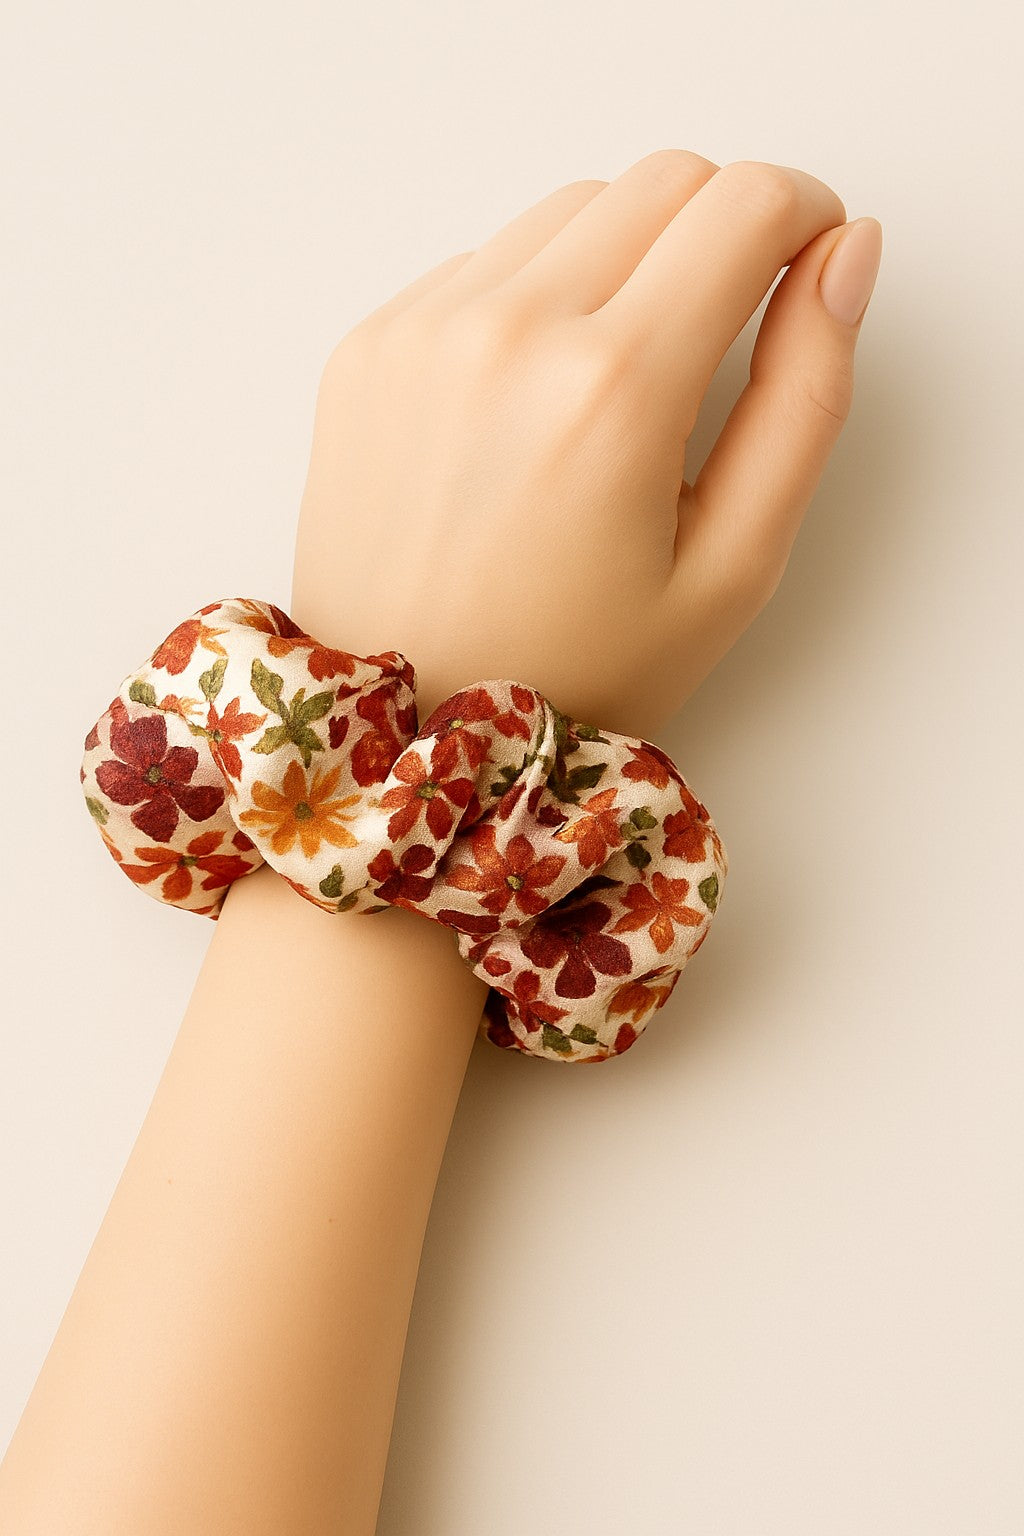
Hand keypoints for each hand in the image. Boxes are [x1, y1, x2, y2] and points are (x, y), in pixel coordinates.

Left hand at [291, 149, 880, 737]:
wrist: (405, 724)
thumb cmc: (570, 672)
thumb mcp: (731, 568)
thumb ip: (806, 398)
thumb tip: (842, 257)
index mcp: (612, 389)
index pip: (742, 203)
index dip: (800, 219)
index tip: (801, 268)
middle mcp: (507, 331)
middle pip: (661, 180)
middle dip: (718, 235)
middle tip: (713, 345)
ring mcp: (423, 330)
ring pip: (572, 209)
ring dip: (623, 262)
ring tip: (613, 391)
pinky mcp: (370, 344)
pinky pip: (485, 261)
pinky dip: (533, 300)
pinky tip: (532, 406)